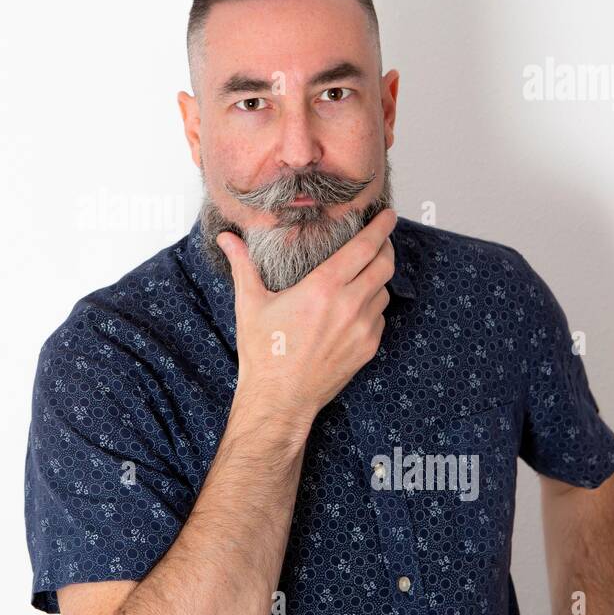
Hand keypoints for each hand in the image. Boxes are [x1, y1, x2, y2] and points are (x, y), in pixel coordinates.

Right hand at [217, 208, 396, 431]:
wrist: (279, 399)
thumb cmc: (264, 353)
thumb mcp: (250, 303)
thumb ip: (242, 265)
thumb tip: (227, 238)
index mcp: (323, 288)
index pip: (364, 247)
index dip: (380, 227)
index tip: (386, 215)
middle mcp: (349, 306)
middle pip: (384, 264)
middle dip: (385, 247)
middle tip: (380, 239)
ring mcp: (362, 329)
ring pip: (384, 291)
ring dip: (377, 279)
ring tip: (363, 274)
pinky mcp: (367, 348)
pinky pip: (380, 318)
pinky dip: (373, 307)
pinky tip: (355, 308)